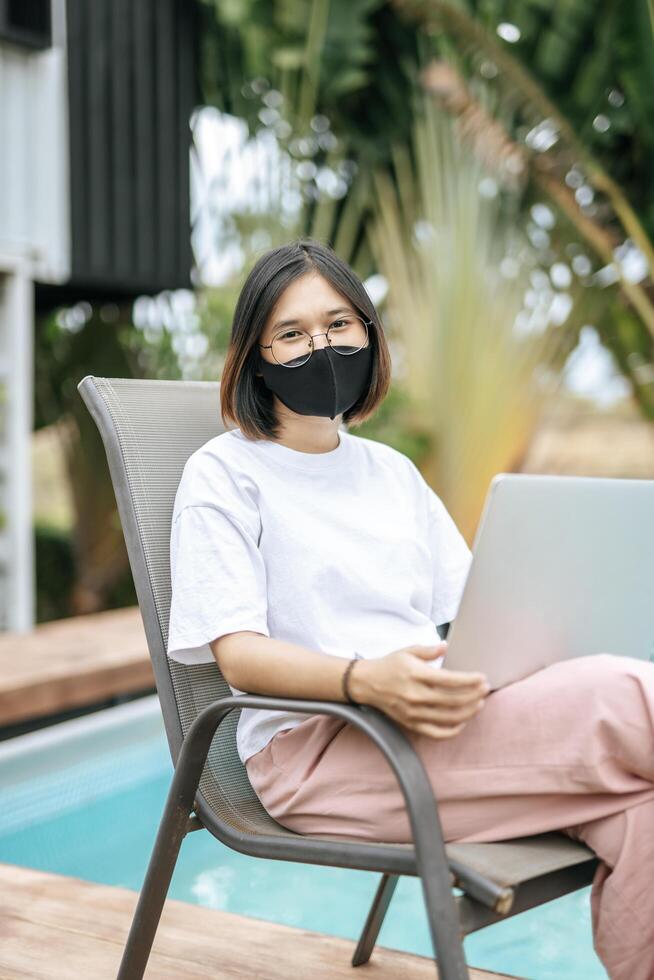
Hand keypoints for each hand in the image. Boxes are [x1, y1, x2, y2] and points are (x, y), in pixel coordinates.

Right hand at [348, 642, 489, 739]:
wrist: (366, 683)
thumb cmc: (389, 665)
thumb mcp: (407, 651)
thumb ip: (429, 650)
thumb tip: (446, 646)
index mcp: (416, 674)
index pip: (450, 680)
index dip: (469, 680)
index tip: (482, 678)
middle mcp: (415, 695)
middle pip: (453, 700)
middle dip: (474, 695)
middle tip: (485, 690)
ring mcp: (413, 712)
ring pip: (448, 718)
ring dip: (468, 712)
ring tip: (479, 704)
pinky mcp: (411, 724)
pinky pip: (436, 733)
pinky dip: (452, 730)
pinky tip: (462, 722)